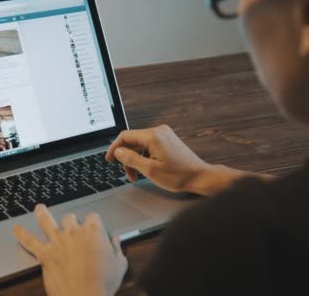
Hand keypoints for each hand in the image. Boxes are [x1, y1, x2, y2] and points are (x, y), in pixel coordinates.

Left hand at [13, 205, 127, 295]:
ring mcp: (58, 242)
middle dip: (71, 222)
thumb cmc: (104, 283)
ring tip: (39, 208)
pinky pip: (30, 241)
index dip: (93, 223)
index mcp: (94, 230)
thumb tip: (115, 240)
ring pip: (47, 221)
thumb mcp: (119, 264)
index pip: (92, 216)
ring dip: (42, 213)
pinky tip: (16, 229)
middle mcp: (74, 232)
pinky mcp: (46, 255)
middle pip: (70, 217)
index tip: (94, 229)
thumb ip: (117, 249)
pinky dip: (22, 234)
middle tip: (72, 230)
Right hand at [106, 125, 270, 195]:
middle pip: (133, 141)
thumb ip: (131, 159)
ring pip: (140, 145)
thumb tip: (118, 151)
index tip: (109, 160)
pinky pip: (149, 146)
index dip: (114, 148)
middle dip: (127, 158)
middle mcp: (159, 131)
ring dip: (136, 159)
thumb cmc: (179, 175)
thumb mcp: (150, 170)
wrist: (200, 177)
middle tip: (129, 175)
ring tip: (139, 176)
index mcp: (153, 136)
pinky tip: (147, 169)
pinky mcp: (168, 140)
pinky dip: (145, 157)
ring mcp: (164, 135)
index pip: (125, 136)